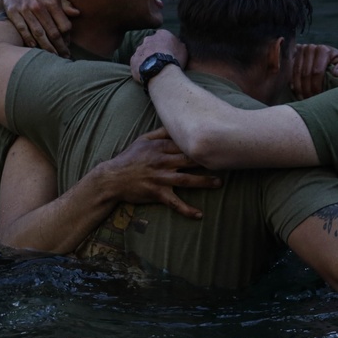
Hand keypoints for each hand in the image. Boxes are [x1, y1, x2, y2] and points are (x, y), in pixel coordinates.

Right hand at [3, 0, 78, 56]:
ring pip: (38, 33)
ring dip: (46, 47)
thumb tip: (77, 13)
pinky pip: (22, 29)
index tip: (68, 46)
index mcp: (52, 3)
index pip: (64, 25)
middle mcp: (39, 7)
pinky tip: (34, 48)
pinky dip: (28, 40)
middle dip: (59, 47)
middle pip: (52, 32)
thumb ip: (65, 5)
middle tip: (64, 58)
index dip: (67, 38)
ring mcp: (25, 10)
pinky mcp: (13, 12)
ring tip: (52, 57)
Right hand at [96, 127, 220, 218]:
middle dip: (208, 160)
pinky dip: (186, 209)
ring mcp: (160, 178)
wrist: (111, 179)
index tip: (218, 142)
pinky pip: (174, 202)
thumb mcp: (142, 140)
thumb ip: (161, 132)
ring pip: (186, 179)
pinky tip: (199, 214)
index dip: (201, 144)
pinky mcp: (156, 193)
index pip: (185, 144)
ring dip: (204, 182)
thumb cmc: (129, 158)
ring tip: (220, 183)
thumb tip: (177, 123)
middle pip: (190, 160)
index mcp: (160, 147)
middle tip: (226, 161)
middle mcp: (162, 161)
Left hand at [130, 30, 187, 81]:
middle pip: (151, 43)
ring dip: (147, 57)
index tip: (168, 51)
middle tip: (160, 59)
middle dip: (154, 49)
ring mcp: (139, 49)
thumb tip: (178, 43)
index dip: (165, 43)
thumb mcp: (183, 50)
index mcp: (162, 34)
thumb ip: (179, 44)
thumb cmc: (175, 59)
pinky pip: (137, 62)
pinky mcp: (133, 59)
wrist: (160, 71)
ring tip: (154, 68)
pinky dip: (141, 66)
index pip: (163, 35)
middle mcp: (148, 39)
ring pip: (143, 52)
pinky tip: (147, 72)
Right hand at [291, 43, 337, 98]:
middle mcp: (310, 48)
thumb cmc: (337, 62)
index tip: (318, 96)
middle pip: (305, 73)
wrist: (327, 55)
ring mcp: (300, 50)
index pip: (316, 71)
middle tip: (309, 100)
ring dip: (299, 88)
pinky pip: (291, 71)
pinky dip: (293, 83)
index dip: (316, 86)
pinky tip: (297, 92)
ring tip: (303, 98)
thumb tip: (336, 73)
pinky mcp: (293, 54)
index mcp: (323, 50)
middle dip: (307, 89)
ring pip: (296, 73)